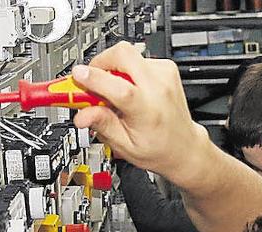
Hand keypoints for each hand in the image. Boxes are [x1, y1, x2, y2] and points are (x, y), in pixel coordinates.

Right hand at [72, 43, 211, 185]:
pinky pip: (136, 59)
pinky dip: (126, 71)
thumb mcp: (126, 146)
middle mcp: (158, 88)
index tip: (78, 76)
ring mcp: (164, 74)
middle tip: (92, 80)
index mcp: (148, 111)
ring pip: (127, 54)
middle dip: (100, 62)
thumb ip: (103, 126)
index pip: (119, 87)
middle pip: (123, 54)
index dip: (95, 79)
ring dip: (113, 69)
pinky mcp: (165, 68)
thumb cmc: (158, 148)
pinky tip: (128, 88)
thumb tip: (81, 116)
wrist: (184, 147)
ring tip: (113, 92)